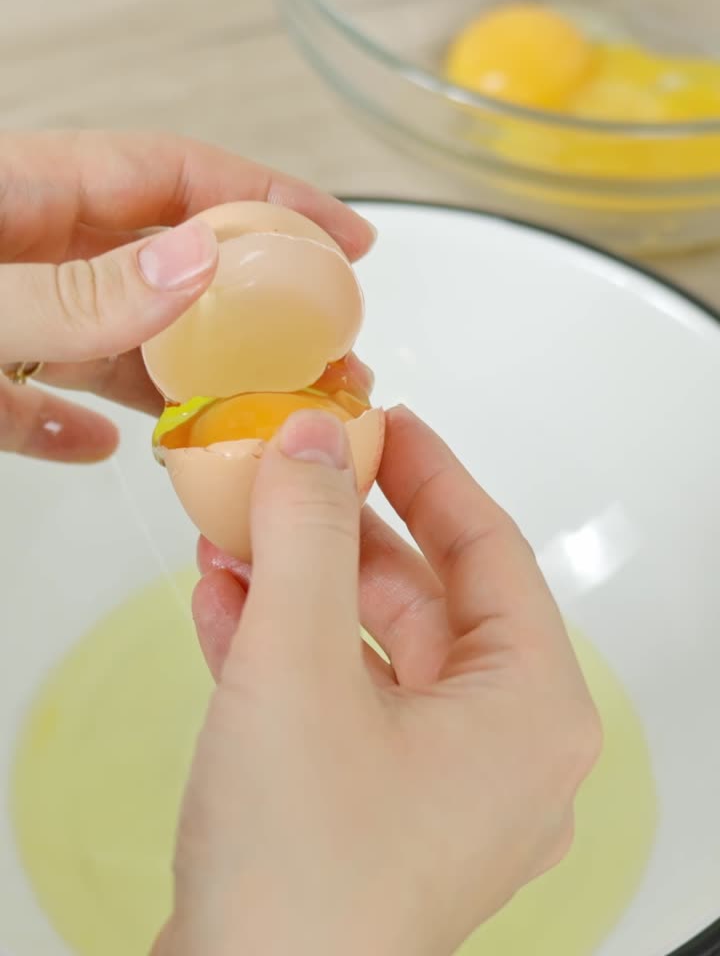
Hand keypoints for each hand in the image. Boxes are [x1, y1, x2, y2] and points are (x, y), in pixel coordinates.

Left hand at [0, 130, 374, 461]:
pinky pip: (30, 398)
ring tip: (248, 418)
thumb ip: (79, 290)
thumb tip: (201, 262)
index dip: (270, 200)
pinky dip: (71, 423)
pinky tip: (109, 447)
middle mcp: (21, 245)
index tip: (346, 242)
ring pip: (106, 339)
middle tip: (319, 360)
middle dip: (243, 309)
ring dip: (174, 379)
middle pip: (160, 266)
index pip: (177, 175)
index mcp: (28, 190)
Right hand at [158, 407, 600, 955]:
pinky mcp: (380, 819)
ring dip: (301, 590)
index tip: (380, 421)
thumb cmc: (299, 872)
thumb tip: (315, 437)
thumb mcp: (297, 662)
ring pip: (377, 651)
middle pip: (429, 599)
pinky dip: (289, 654)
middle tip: (294, 473)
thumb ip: (310, 531)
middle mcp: (505, 755)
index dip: (430, 473)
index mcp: (532, 713)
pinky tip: (223, 610)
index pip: (492, 549)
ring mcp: (443, 794)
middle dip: (342, 535)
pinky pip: (346, 705)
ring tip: (235, 537)